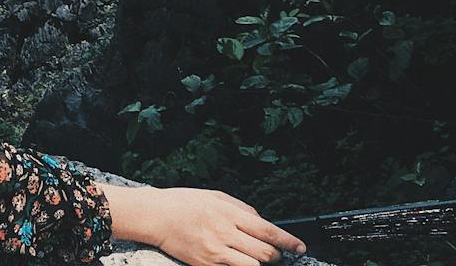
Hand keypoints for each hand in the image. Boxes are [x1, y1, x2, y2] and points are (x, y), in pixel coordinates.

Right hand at [131, 185, 307, 265]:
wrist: (155, 216)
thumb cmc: (183, 203)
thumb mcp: (214, 196)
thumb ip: (241, 208)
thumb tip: (262, 220)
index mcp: (227, 212)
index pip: (268, 230)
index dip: (288, 241)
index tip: (300, 246)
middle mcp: (224, 233)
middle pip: (265, 252)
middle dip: (275, 254)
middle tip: (274, 251)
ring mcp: (216, 251)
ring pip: (254, 264)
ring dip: (260, 261)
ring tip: (254, 254)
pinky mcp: (207, 264)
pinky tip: (239, 259)